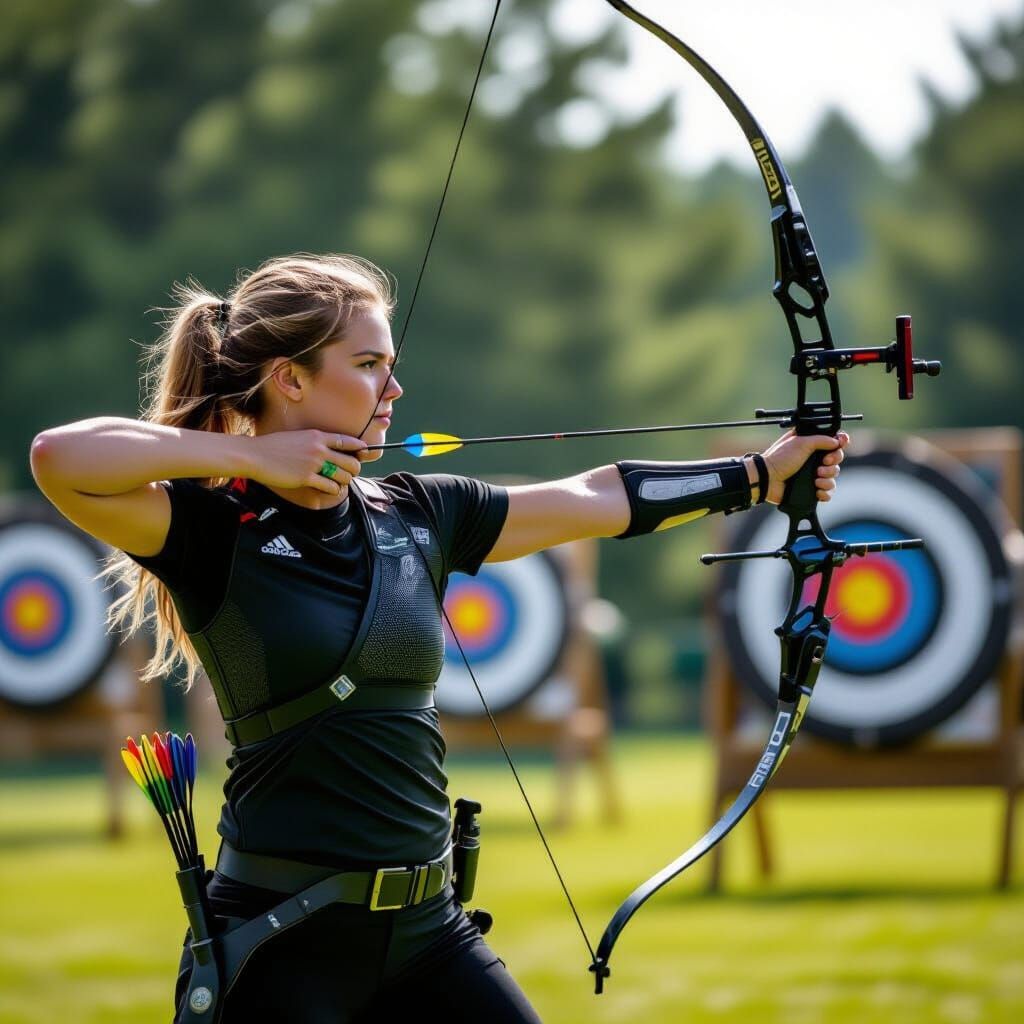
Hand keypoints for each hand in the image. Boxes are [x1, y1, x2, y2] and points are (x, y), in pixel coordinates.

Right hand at [248, 430, 368, 495]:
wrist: (255, 455)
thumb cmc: (274, 446)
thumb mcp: (298, 437)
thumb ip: (315, 442)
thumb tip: (329, 450)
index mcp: (318, 436)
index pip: (348, 441)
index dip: (360, 448)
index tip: (364, 453)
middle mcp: (319, 449)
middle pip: (352, 462)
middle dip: (354, 470)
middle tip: (348, 474)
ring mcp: (314, 464)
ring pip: (344, 476)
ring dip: (344, 482)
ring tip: (339, 483)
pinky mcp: (306, 478)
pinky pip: (330, 487)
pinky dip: (333, 490)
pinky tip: (330, 489)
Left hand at [759, 430, 848, 504]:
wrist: (768, 478)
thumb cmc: (780, 458)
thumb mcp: (801, 442)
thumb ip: (821, 439)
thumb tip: (836, 441)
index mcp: (811, 445)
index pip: (833, 442)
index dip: (840, 444)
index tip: (840, 444)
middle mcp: (813, 459)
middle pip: (836, 460)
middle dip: (833, 463)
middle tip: (824, 463)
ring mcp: (812, 475)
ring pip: (833, 477)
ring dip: (828, 478)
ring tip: (816, 479)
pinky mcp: (810, 489)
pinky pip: (827, 492)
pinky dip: (825, 493)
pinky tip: (818, 491)